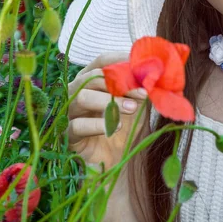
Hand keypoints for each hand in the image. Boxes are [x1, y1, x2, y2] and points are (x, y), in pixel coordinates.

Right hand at [66, 52, 147, 171]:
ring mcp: (69, 111)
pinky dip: (98, 124)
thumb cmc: (123, 128)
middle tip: (143, 93)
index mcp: (91, 79)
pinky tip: (116, 127)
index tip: (142, 67)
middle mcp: (76, 91)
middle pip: (93, 77)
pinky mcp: (67, 133)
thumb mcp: (136, 105)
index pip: (102, 61)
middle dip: (121, 83)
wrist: (115, 160)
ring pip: (82, 97)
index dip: (121, 61)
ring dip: (110, 101)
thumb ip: (141, 89)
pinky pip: (78, 125)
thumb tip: (155, 73)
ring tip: (132, 108)